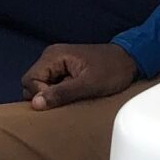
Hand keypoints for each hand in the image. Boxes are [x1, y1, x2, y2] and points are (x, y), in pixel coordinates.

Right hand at [20, 42, 137, 109]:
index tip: (59, 102)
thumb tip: (35, 104)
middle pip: (32, 82)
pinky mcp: (65, 69)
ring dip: (52, 95)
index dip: (39, 95)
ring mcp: (58, 62)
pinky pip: (52, 84)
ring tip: (71, 99)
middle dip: (44, 96)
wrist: (130, 60)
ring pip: (41, 84)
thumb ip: (62, 93)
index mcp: (53, 56)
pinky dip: (58, 93)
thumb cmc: (112, 71)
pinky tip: (73, 97)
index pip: (29, 80)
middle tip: (65, 102)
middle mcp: (51, 56)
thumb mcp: (88, 85)